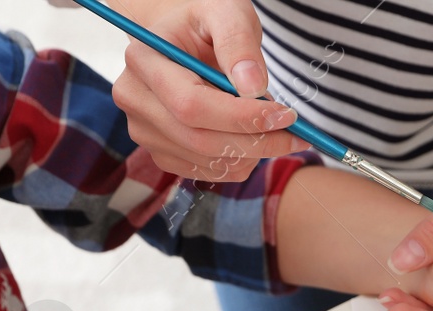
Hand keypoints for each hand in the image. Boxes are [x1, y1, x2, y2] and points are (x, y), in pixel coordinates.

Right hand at [110, 0, 306, 180]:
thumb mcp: (227, 13)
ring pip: (207, 161)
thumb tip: (252, 87)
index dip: (242, 118)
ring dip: (252, 154)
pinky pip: (207, 172)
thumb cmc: (206, 23)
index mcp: (144, 60)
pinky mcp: (161, 153)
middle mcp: (135, 99)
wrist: (186, 41)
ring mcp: (144, 131)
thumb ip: (238, 42)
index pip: (192, 106)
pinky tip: (251, 138)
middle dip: (257, 141)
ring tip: (272, 127)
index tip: (286, 115)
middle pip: (200, 140)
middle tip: (297, 133)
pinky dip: (239, 162)